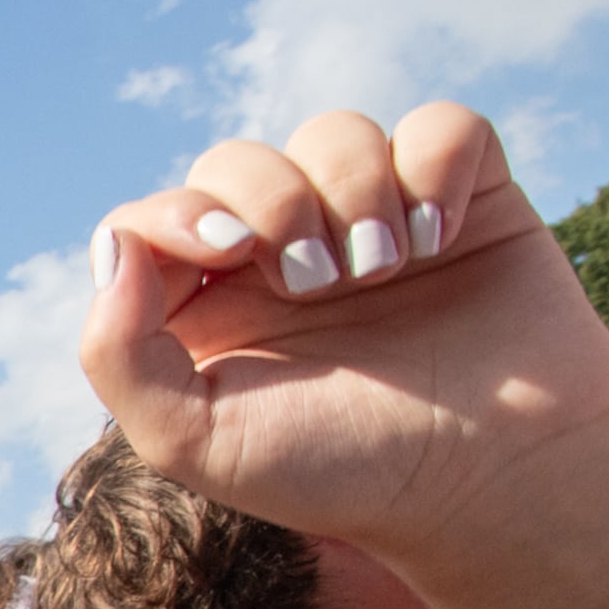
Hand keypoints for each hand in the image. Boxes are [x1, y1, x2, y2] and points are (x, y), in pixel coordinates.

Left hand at [79, 104, 608, 555]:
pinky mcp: (464, 200)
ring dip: (355, 190)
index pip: (154, 218)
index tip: (231, 250)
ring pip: (336, 133)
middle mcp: (283, 257)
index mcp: (209, 308)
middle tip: (320, 283)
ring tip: (385, 269)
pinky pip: (441, 127)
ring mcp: (374, 222)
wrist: (494, 480)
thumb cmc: (345, 470)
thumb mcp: (199, 441)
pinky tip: (442, 237)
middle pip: (238, 161)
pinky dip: (436, 164)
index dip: (181, 211)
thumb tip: (115, 244)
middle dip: (276, 200)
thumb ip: (119, 354)